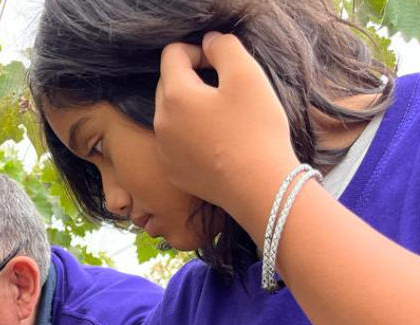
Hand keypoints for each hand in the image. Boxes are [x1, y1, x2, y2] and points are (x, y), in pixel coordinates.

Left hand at [153, 32, 298, 234]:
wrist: (259, 188)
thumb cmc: (255, 130)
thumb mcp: (247, 75)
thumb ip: (224, 48)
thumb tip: (210, 42)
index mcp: (174, 95)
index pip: (172, 54)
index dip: (199, 51)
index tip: (222, 65)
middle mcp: (161, 123)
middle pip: (169, 84)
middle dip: (193, 79)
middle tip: (226, 91)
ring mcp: (165, 151)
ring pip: (172, 115)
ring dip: (192, 109)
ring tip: (224, 119)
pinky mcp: (175, 172)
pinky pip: (177, 143)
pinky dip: (193, 136)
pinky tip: (219, 144)